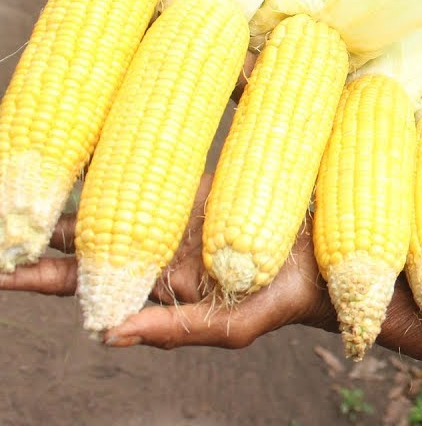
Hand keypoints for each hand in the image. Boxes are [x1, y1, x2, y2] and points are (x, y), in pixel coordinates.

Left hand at [0, 173, 336, 348]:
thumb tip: (107, 333)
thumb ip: (175, 329)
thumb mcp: (233, 325)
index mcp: (154, 286)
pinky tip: (87, 143)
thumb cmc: (284, 301)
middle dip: (37, 230)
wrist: (334, 251)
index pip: (82, 282)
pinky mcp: (197, 180)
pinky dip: (117, 157)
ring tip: (20, 181)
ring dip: (67, 192)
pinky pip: (149, 163)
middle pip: (83, 237)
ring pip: (108, 197)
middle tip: (0, 221)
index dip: (37, 275)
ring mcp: (172, 209)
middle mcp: (154, 247)